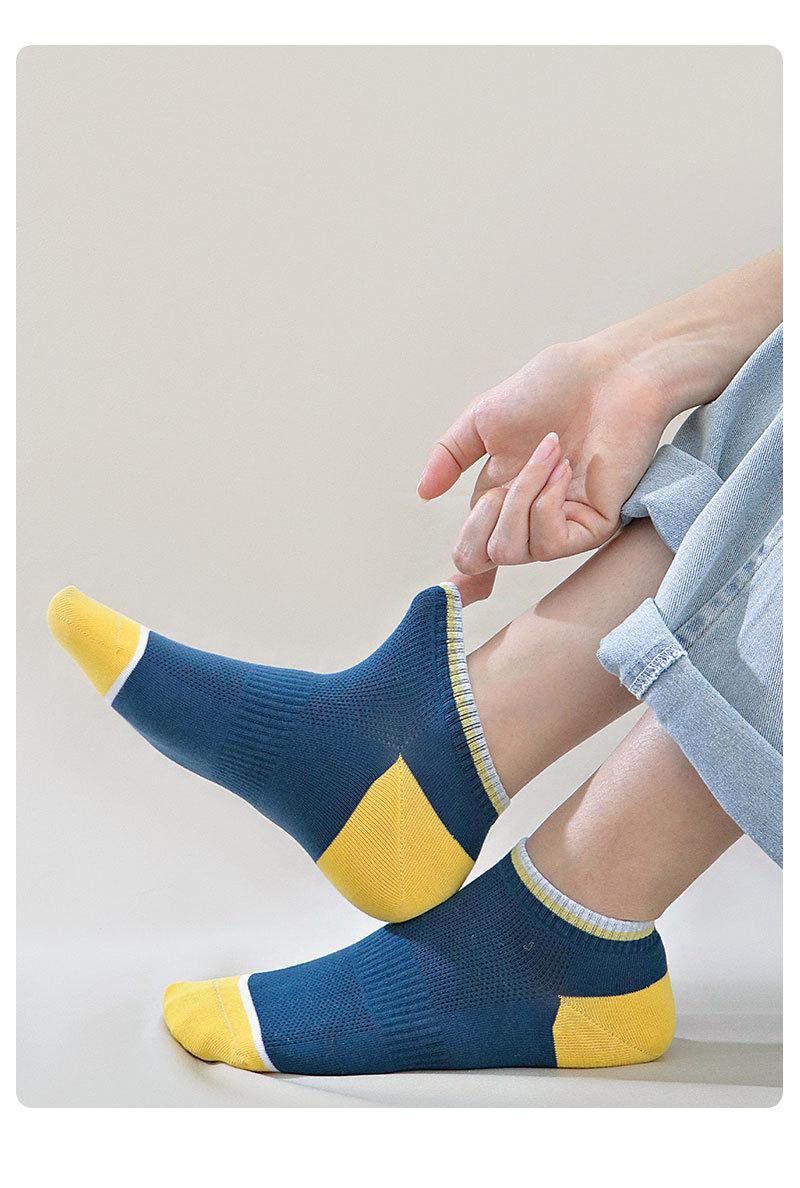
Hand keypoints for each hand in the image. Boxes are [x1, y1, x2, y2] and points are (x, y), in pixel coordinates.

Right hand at [419, 252, 781, 604]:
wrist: (609, 372)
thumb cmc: (554, 387)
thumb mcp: (483, 419)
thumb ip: (450, 455)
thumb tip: (423, 493)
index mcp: (504, 496)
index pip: (474, 551)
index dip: (462, 570)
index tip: (455, 581)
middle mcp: (531, 517)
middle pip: (483, 558)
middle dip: (479, 521)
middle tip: (498, 485)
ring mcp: (563, 523)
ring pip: (512, 550)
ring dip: (519, 497)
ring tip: (546, 452)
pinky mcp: (594, 526)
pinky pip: (549, 540)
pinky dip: (545, 500)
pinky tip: (562, 467)